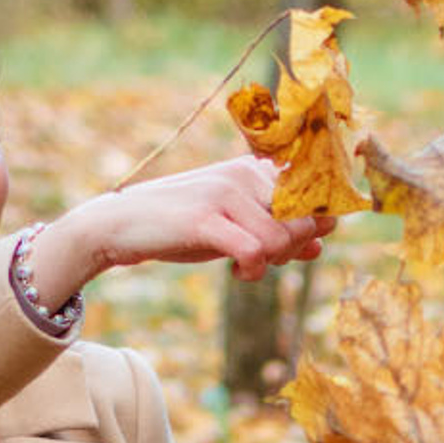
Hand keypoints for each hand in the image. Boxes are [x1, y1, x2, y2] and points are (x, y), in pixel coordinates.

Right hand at [33, 163, 332, 295]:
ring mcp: (224, 194)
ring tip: (246, 267)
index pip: (311, 198)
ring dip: (272, 263)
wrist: (122, 225)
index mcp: (253, 169)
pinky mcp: (206, 220)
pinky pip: (255, 251)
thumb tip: (321, 245)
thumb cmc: (182, 225)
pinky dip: (253, 271)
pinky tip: (237, 273)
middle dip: (292, 249)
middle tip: (264, 260)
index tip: (286, 246)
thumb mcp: (236, 225)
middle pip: (303, 219)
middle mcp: (242, 174)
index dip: (311, 229)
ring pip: (282, 238)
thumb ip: (278, 232)